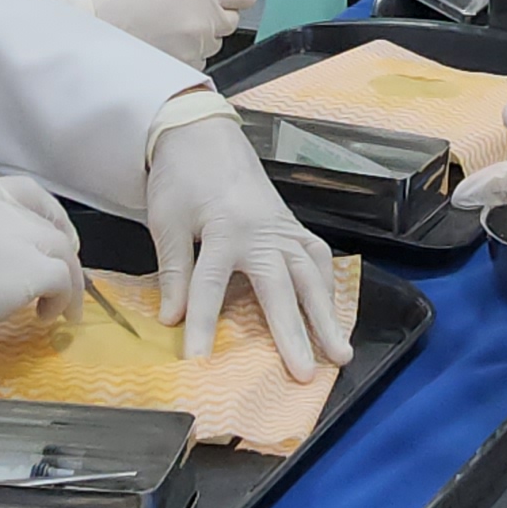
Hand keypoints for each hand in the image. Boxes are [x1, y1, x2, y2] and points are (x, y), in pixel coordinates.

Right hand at [0, 176, 85, 381]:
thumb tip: (2, 257)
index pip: (20, 190)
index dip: (46, 215)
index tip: (52, 239)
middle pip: (44, 222)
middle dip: (57, 252)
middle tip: (58, 281)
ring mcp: (5, 236)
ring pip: (59, 249)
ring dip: (65, 280)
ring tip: (53, 307)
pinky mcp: (21, 270)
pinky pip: (62, 279)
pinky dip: (63, 299)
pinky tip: (46, 317)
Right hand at [73, 0, 257, 66]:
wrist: (97, 32)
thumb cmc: (122, 4)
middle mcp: (204, 23)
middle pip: (231, 21)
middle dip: (216, 16)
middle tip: (190, 12)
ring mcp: (196, 50)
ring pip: (214, 43)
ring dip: (201, 37)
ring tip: (171, 32)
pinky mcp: (185, 70)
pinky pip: (199, 62)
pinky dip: (188, 55)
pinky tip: (166, 48)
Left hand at [144, 115, 347, 377]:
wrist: (204, 134)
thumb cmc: (182, 177)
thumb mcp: (166, 221)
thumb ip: (174, 270)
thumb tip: (172, 318)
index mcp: (224, 229)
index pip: (210, 286)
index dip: (201, 325)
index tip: (198, 361)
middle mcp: (261, 231)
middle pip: (281, 288)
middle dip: (295, 333)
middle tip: (307, 373)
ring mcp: (282, 228)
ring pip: (312, 275)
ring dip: (327, 316)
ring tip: (339, 352)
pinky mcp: (291, 225)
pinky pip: (318, 257)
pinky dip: (329, 286)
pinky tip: (332, 311)